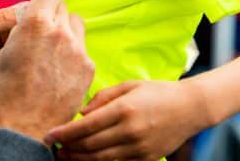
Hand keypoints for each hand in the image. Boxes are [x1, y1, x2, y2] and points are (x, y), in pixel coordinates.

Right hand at [0, 0, 94, 143]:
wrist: (24, 125)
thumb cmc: (8, 90)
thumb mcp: (7, 48)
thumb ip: (24, 25)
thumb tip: (33, 13)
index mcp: (37, 22)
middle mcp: (61, 31)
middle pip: (62, 5)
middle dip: (51, 13)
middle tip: (40, 33)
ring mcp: (77, 49)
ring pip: (75, 24)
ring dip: (65, 30)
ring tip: (50, 52)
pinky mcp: (88, 66)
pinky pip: (81, 47)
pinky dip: (71, 53)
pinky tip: (58, 70)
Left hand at [49, 79, 207, 160]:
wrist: (190, 108)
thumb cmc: (157, 92)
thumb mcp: (128, 86)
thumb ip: (102, 97)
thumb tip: (81, 112)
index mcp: (123, 109)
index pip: (85, 126)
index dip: (64, 133)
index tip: (48, 134)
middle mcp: (129, 131)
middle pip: (89, 146)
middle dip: (68, 148)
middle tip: (53, 147)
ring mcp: (138, 148)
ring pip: (100, 160)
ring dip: (79, 159)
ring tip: (65, 156)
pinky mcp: (146, 159)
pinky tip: (88, 160)